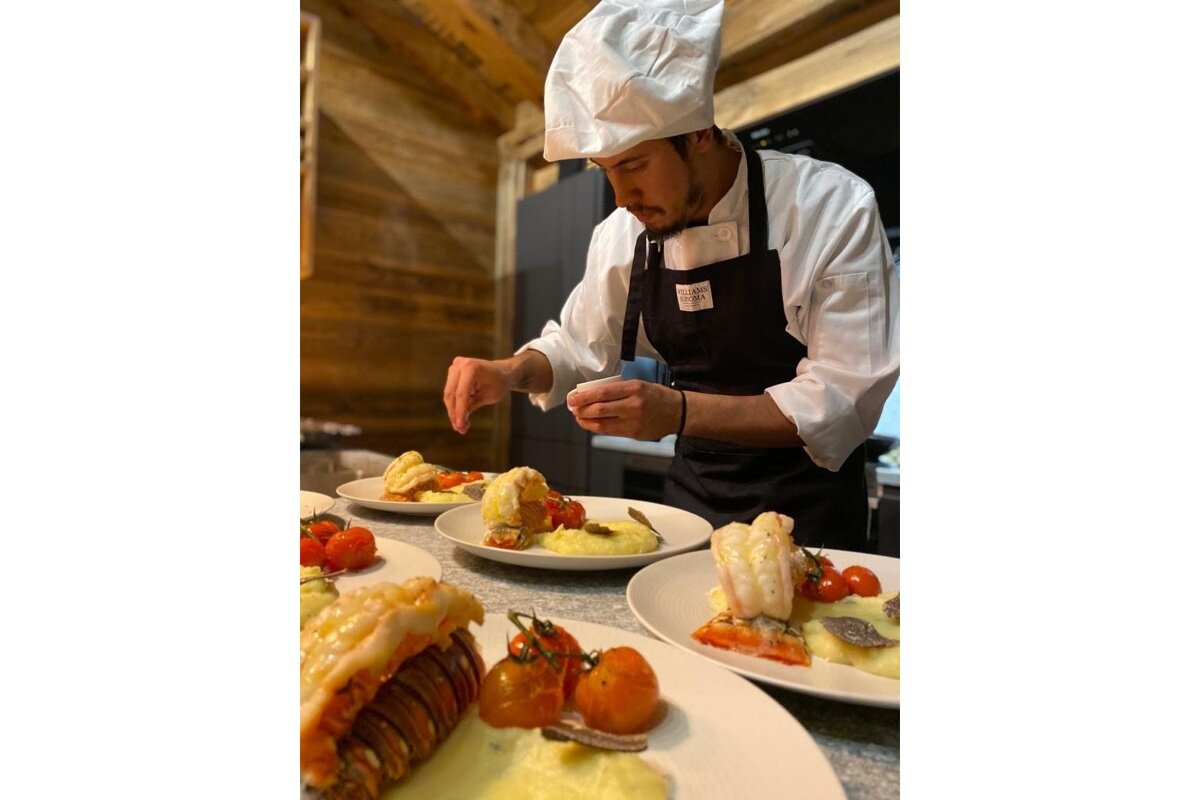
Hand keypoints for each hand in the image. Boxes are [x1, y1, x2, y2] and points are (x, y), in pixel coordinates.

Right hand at [443, 357, 512, 433]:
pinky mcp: (453, 371)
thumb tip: (459, 423)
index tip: (460, 427)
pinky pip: (451, 390)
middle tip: (460, 429)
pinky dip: (455, 403)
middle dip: (455, 413)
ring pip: (449, 394)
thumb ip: (471, 406)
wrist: (502, 372)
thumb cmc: (498, 384)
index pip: (461, 394)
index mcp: (471, 368)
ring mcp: (455, 366)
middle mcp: (460, 364)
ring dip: (453, 411)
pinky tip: (460, 417)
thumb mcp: (488, 397)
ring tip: (461, 426)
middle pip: (452, 394)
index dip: (459, 412)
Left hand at [566, 380, 680, 439]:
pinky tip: (591, 424)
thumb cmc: (656, 395)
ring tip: (578, 417)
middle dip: (581, 410)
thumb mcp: (639, 384)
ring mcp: (633, 421)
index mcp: (633, 388)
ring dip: (586, 421)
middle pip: (599, 409)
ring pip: (601, 424)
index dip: (584, 396)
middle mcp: (633, 405)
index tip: (573, 397)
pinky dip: (597, 428)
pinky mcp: (633, 434)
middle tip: (572, 408)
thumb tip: (592, 395)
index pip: (602, 393)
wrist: (677, 412)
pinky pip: (609, 432)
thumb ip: (618, 389)